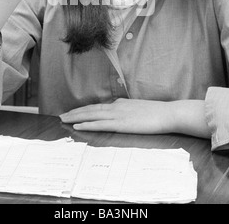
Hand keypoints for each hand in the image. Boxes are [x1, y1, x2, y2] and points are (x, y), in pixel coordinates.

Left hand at [60, 98, 175, 133]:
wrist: (168, 113)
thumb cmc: (156, 113)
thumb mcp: (138, 109)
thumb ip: (127, 110)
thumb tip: (118, 112)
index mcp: (120, 104)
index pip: (97, 107)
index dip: (84, 109)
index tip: (73, 112)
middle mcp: (116, 107)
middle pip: (91, 109)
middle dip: (75, 112)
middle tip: (61, 115)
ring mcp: (118, 115)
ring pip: (92, 115)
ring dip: (76, 117)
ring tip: (64, 119)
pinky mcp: (121, 124)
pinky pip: (100, 124)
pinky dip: (87, 124)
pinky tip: (78, 125)